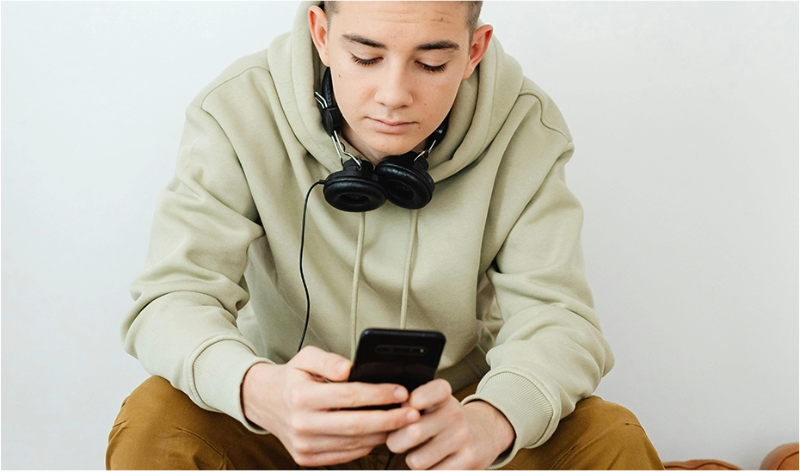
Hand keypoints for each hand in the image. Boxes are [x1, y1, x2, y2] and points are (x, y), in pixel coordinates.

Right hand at [241, 346, 420, 466]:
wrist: (264, 402)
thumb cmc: (292, 378)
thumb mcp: (305, 357)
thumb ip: (328, 359)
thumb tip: (349, 368)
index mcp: (301, 396)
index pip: (349, 396)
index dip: (379, 394)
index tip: (401, 391)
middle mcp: (302, 423)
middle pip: (356, 425)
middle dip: (390, 420)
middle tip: (413, 413)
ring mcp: (304, 445)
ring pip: (354, 443)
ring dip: (382, 434)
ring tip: (403, 423)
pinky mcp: (307, 458)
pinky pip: (345, 455)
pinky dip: (367, 445)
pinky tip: (381, 433)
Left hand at [386, 379, 515, 469]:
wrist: (487, 432)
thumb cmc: (449, 418)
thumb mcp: (436, 402)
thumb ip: (413, 405)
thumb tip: (392, 418)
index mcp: (444, 397)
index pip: (430, 393)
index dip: (416, 399)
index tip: (410, 406)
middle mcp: (455, 415)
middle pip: (413, 433)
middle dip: (396, 441)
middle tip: (397, 442)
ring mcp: (462, 439)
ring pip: (417, 461)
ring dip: (413, 461)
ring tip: (419, 454)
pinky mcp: (468, 461)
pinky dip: (428, 471)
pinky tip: (434, 463)